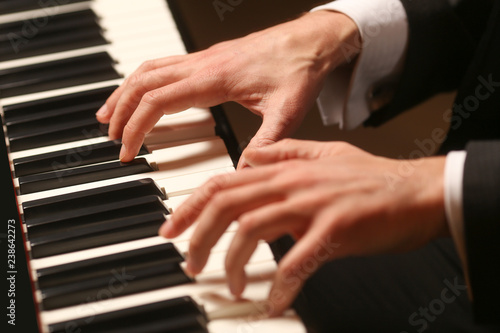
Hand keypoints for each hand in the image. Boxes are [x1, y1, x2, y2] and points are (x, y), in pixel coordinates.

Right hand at [96, 11, 358, 166]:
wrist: (312, 40)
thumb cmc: (300, 68)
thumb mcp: (288, 111)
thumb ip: (267, 143)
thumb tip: (244, 174)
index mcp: (215, 77)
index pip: (159, 100)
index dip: (137, 127)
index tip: (129, 151)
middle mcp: (202, 63)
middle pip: (144, 82)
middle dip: (122, 111)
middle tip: (112, 138)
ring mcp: (203, 57)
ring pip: (149, 69)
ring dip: (125, 91)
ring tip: (109, 114)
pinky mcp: (208, 58)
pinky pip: (163, 65)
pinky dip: (143, 81)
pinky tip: (140, 93)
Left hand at [159, 139, 447, 314]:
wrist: (417, 191)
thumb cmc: (373, 178)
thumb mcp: (325, 153)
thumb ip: (286, 151)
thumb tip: (250, 156)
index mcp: (287, 168)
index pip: (224, 182)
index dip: (192, 206)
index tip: (173, 228)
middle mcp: (293, 183)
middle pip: (228, 205)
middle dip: (200, 237)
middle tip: (190, 264)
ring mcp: (313, 205)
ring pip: (252, 229)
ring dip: (234, 263)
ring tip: (231, 286)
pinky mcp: (335, 229)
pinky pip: (296, 260)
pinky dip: (280, 285)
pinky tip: (275, 302)